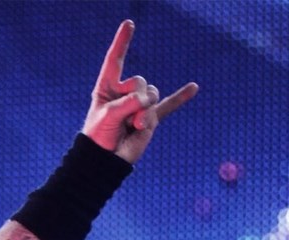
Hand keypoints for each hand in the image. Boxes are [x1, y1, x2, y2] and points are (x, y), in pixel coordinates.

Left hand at [82, 20, 197, 164]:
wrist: (106, 160)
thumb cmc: (99, 136)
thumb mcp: (110, 115)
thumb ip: (130, 103)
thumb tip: (150, 100)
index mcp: (107, 87)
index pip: (115, 61)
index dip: (122, 42)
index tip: (129, 24)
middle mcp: (124, 93)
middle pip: (139, 82)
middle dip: (132, 100)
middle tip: (121, 119)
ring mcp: (139, 105)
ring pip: (151, 96)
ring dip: (143, 113)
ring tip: (131, 127)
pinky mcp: (151, 118)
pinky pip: (169, 106)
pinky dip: (180, 98)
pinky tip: (193, 88)